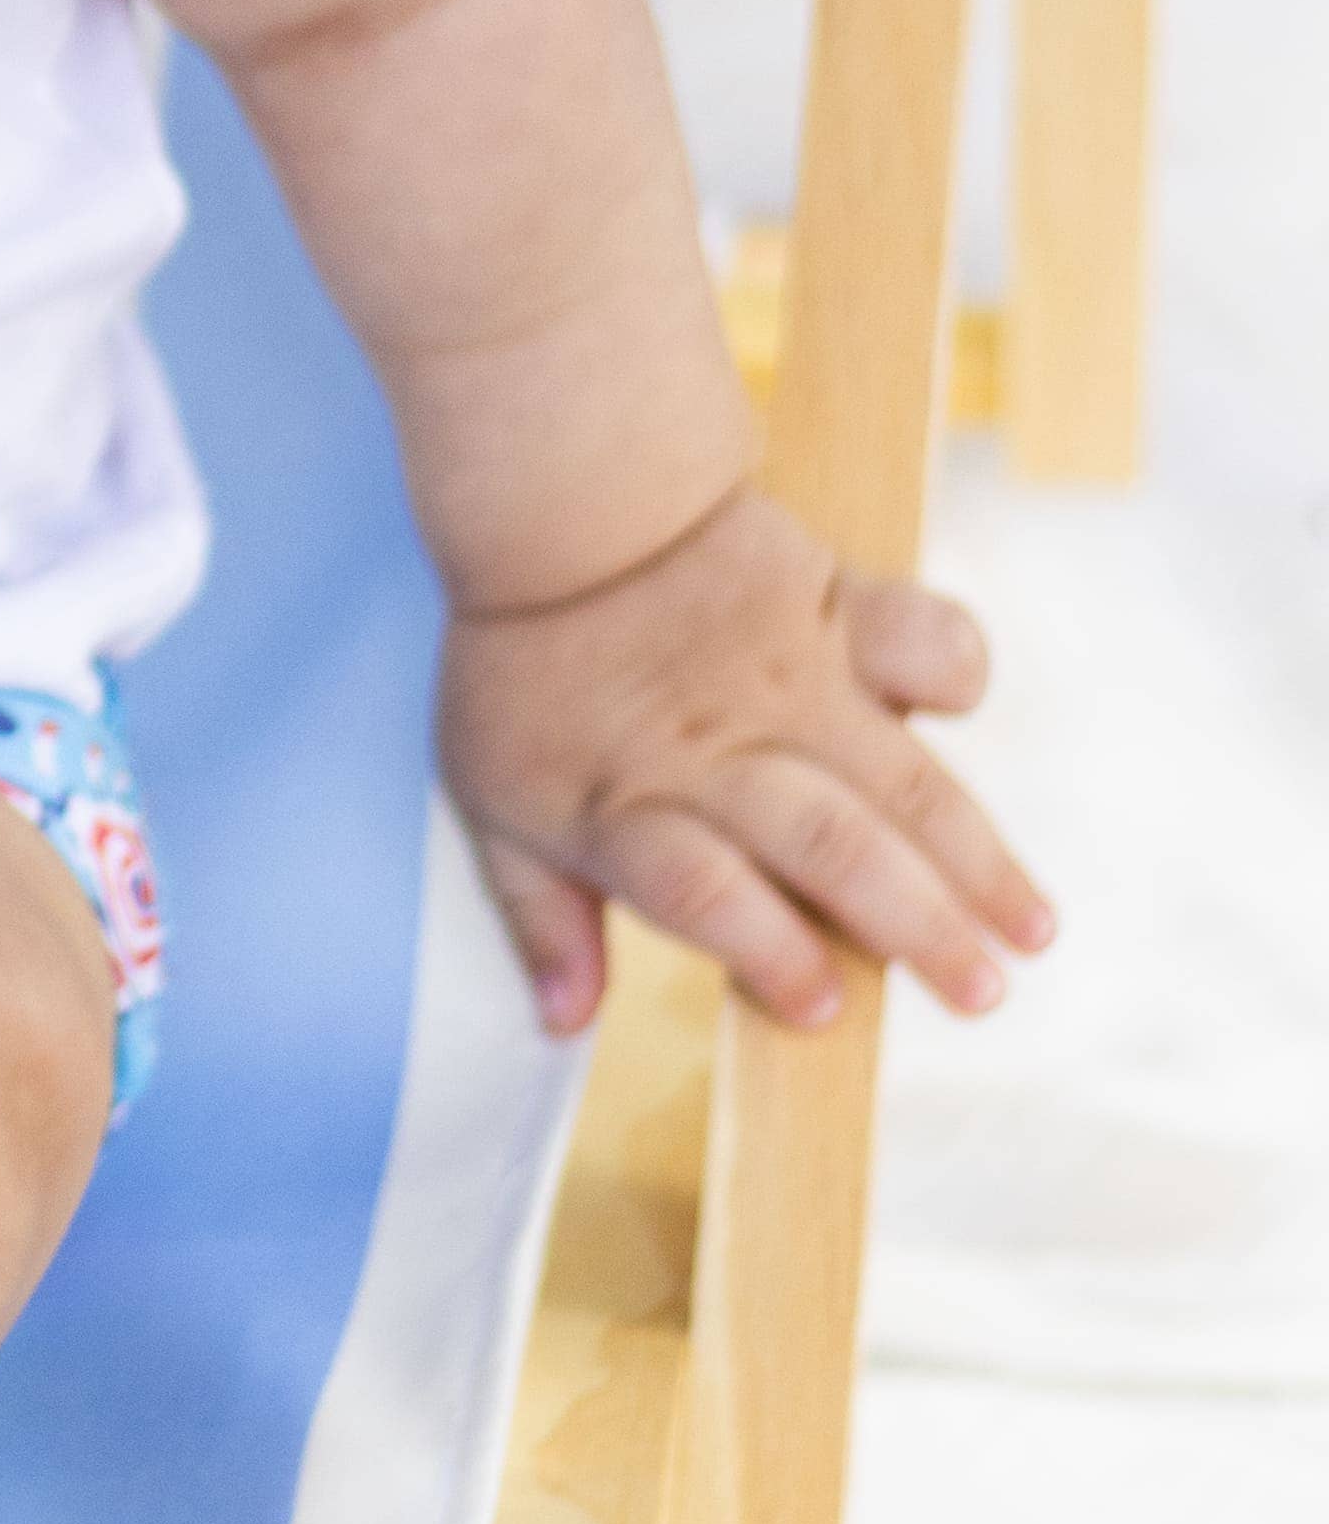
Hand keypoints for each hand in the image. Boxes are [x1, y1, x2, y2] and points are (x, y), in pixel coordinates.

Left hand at [436, 480, 1054, 1037]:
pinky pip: (917, 635)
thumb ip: (538, 915)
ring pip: (894, 776)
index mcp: (626, 804)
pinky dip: (953, 672)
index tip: (824, 1008)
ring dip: (973, 856)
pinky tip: (964, 720)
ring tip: (1032, 929)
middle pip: (827, 846)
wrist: (561, 498)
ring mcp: (783, 678)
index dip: (766, 953)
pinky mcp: (831, 606)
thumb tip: (568, 1025)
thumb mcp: (491, 799)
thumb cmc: (526, 665)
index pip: (703, 891)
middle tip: (984, 994)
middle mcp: (715, 749)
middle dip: (917, 928)